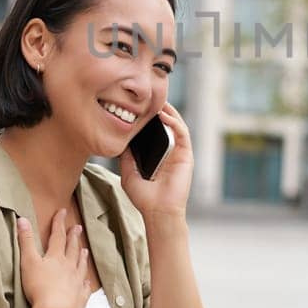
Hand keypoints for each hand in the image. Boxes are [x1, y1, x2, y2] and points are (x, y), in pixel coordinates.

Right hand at [15, 209, 93, 307]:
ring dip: (82, 257)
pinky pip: (85, 288)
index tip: (63, 212)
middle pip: (72, 249)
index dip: (59, 223)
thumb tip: (22, 220)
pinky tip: (87, 281)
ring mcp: (76, 282)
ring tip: (84, 250)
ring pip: (80, 266)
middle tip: (78, 227)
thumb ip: (26, 241)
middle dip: (73, 237)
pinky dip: (86, 283)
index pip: (58, 236)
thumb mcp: (28, 262)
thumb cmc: (39, 288)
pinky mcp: (79, 297)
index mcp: (56, 258)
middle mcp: (69, 267)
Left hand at [120, 103, 193, 219]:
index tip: (138, 106)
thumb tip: (121, 140)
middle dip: (160, 109)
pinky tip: (164, 115)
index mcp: (158, 155)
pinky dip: (175, 122)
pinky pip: (182, 133)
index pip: (154, 131)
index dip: (149, 118)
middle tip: (149, 96)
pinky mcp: (186, 155)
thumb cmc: (144, 198)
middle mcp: (170, 152)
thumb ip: (126, 157)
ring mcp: (179, 153)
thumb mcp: (129, 173)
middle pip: (167, 124)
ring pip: (176, 125)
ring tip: (158, 100)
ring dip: (169, 111)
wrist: (158, 212)